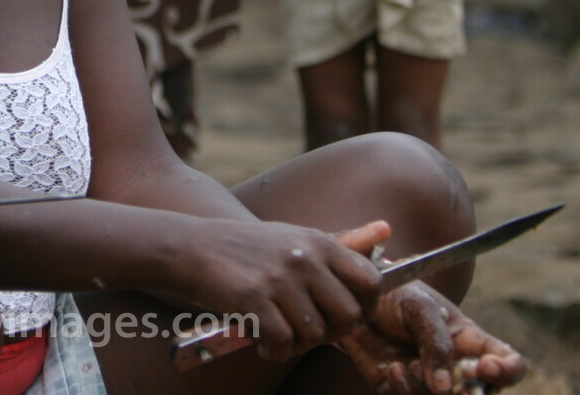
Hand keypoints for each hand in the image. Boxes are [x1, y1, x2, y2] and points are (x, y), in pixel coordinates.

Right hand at [179, 219, 386, 361]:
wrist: (193, 248)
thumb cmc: (248, 248)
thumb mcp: (297, 236)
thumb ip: (341, 242)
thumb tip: (386, 230)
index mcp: (319, 242)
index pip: (371, 281)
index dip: (365, 306)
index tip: (344, 315)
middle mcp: (304, 258)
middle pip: (349, 315)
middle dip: (332, 333)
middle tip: (309, 330)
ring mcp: (279, 279)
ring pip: (315, 334)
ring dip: (299, 344)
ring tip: (281, 333)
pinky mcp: (254, 299)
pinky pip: (283, 342)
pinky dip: (274, 350)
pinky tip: (262, 339)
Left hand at [339, 282, 526, 393]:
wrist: (353, 298)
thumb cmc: (394, 292)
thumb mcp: (420, 304)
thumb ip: (437, 341)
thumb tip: (445, 388)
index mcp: (471, 342)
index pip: (508, 363)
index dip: (507, 371)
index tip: (487, 367)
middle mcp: (455, 368)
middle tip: (443, 385)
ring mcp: (428, 382)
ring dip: (426, 391)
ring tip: (408, 364)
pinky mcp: (398, 389)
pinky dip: (403, 391)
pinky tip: (393, 369)